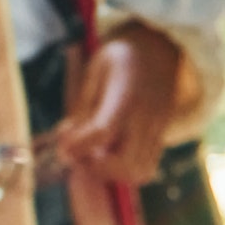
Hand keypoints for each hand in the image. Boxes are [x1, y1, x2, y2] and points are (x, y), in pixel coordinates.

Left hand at [56, 23, 180, 185]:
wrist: (160, 51)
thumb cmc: (119, 60)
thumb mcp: (94, 71)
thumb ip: (82, 109)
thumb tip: (66, 147)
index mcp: (126, 94)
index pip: (103, 131)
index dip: (79, 147)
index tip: (63, 149)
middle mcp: (146, 117)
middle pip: (129, 165)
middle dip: (99, 169)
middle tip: (80, 156)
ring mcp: (158, 130)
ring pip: (141, 172)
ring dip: (112, 173)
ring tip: (94, 155)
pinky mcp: (161, 138)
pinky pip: (146, 167)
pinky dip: (124, 169)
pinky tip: (108, 152)